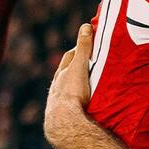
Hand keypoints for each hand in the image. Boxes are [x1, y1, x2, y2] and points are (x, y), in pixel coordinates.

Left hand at [43, 24, 93, 147]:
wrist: (64, 123)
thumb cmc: (72, 93)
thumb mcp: (79, 67)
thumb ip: (84, 48)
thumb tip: (87, 25)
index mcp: (61, 76)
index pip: (70, 58)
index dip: (79, 50)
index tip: (90, 46)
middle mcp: (57, 89)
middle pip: (67, 75)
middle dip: (77, 70)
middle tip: (91, 66)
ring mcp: (58, 104)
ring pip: (68, 92)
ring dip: (77, 89)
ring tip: (90, 89)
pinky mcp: (62, 119)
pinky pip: (71, 108)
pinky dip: (78, 105)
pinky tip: (84, 109)